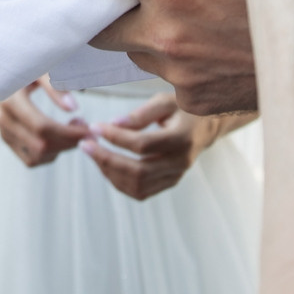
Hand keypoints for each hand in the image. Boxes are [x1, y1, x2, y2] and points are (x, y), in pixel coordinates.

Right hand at [0, 76, 90, 165]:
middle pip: (41, 145)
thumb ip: (55, 85)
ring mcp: (3, 131)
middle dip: (69, 142)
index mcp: (10, 100)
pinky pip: (29, 158)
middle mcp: (3, 119)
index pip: (43, 127)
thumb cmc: (21, 63)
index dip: (70, 133)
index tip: (90, 129)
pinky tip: (60, 136)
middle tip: (86, 127)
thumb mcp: (38, 67)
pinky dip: (49, 154)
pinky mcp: (6, 137)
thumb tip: (73, 108)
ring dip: (60, 149)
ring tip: (73, 128)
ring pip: (36, 156)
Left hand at [79, 0, 256, 114]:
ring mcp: (178, 74)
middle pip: (99, 24)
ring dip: (147, 32)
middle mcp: (166, 36)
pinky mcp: (193, 99)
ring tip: (182, 12)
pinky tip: (206, 44)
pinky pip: (167, 78)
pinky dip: (177, 62)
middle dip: (108, 5)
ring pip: (136, 50)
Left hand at [82, 93, 227, 199]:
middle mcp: (180, 161)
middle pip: (139, 171)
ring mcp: (176, 175)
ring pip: (138, 186)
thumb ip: (142, 113)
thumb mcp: (166, 101)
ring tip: (93, 154)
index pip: (143, 144)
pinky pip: (141, 192)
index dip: (116, 138)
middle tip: (85, 145)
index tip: (95, 127)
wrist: (207, 126)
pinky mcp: (170, 182)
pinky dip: (120, 182)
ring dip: (110, 172)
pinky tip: (107, 165)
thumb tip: (114, 124)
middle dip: (107, 159)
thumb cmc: (183, 109)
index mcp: (182, 137)